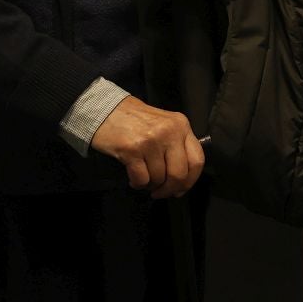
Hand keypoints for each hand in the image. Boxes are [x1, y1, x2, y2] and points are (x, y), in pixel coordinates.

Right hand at [89, 97, 205, 197]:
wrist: (105, 109)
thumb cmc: (134, 119)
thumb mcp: (163, 125)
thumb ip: (176, 146)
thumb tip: (182, 180)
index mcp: (181, 125)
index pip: (197, 160)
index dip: (190, 181)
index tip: (180, 189)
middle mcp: (169, 132)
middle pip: (179, 174)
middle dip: (169, 189)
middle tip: (160, 192)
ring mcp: (151, 140)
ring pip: (159, 179)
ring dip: (150, 185)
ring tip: (143, 178)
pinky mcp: (132, 150)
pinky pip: (142, 179)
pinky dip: (137, 184)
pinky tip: (133, 178)